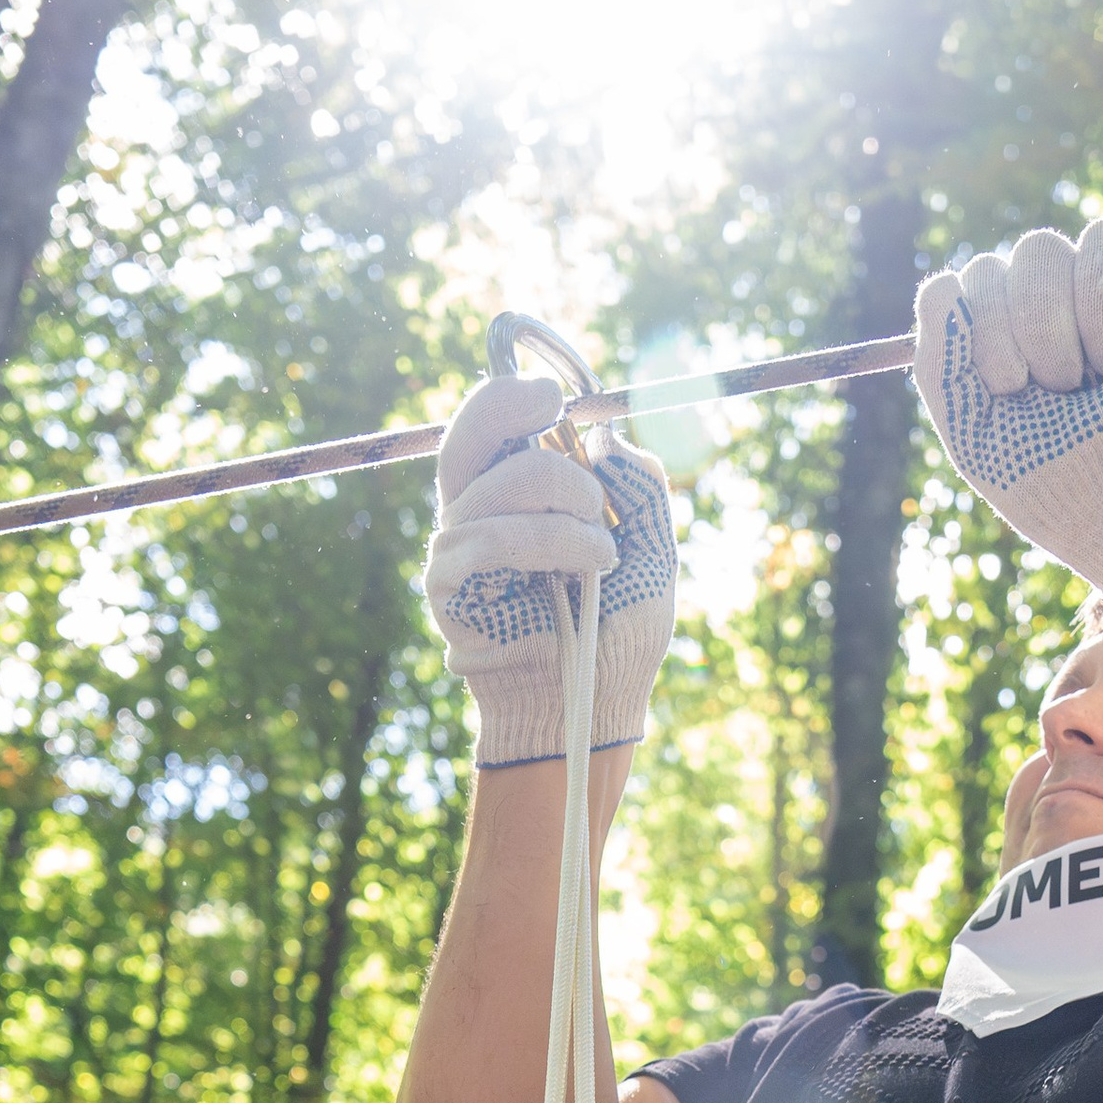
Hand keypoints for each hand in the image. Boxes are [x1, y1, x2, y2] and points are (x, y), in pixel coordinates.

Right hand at [422, 372, 675, 771]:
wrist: (599, 705)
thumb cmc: (620, 634)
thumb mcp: (653, 549)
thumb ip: (641, 489)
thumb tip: (609, 436)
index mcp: (517, 499)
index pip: (490, 427)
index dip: (511, 398)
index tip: (553, 396)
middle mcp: (478, 516)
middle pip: (467, 436)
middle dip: (515, 417)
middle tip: (563, 434)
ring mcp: (458, 552)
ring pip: (496, 487)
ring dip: (565, 509)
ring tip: (604, 553)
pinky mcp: (449, 590)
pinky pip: (484, 539)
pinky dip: (544, 544)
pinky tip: (583, 571)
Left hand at [911, 212, 1102, 598]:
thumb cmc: (1061, 485)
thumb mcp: (974, 432)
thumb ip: (939, 360)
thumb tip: (941, 284)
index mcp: (1012, 330)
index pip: (973, 280)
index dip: (981, 328)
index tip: (1009, 388)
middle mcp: (1065, 299)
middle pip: (1029, 254)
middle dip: (1035, 329)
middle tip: (1065, 391)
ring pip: (1082, 243)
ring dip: (1087, 320)